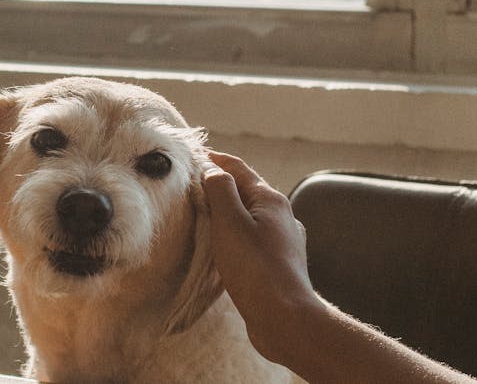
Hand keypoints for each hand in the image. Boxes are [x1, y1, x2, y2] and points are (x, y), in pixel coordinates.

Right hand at [201, 151, 317, 359]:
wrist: (285, 318)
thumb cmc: (256, 269)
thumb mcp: (230, 223)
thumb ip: (220, 191)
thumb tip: (213, 170)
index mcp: (271, 200)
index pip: (239, 168)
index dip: (214, 160)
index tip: (191, 157)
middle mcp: (282, 216)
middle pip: (246, 191)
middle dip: (219, 185)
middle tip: (190, 186)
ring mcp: (283, 241)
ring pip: (250, 217)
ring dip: (227, 212)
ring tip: (202, 215)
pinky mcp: (279, 263)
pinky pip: (252, 239)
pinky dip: (235, 235)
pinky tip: (224, 248)